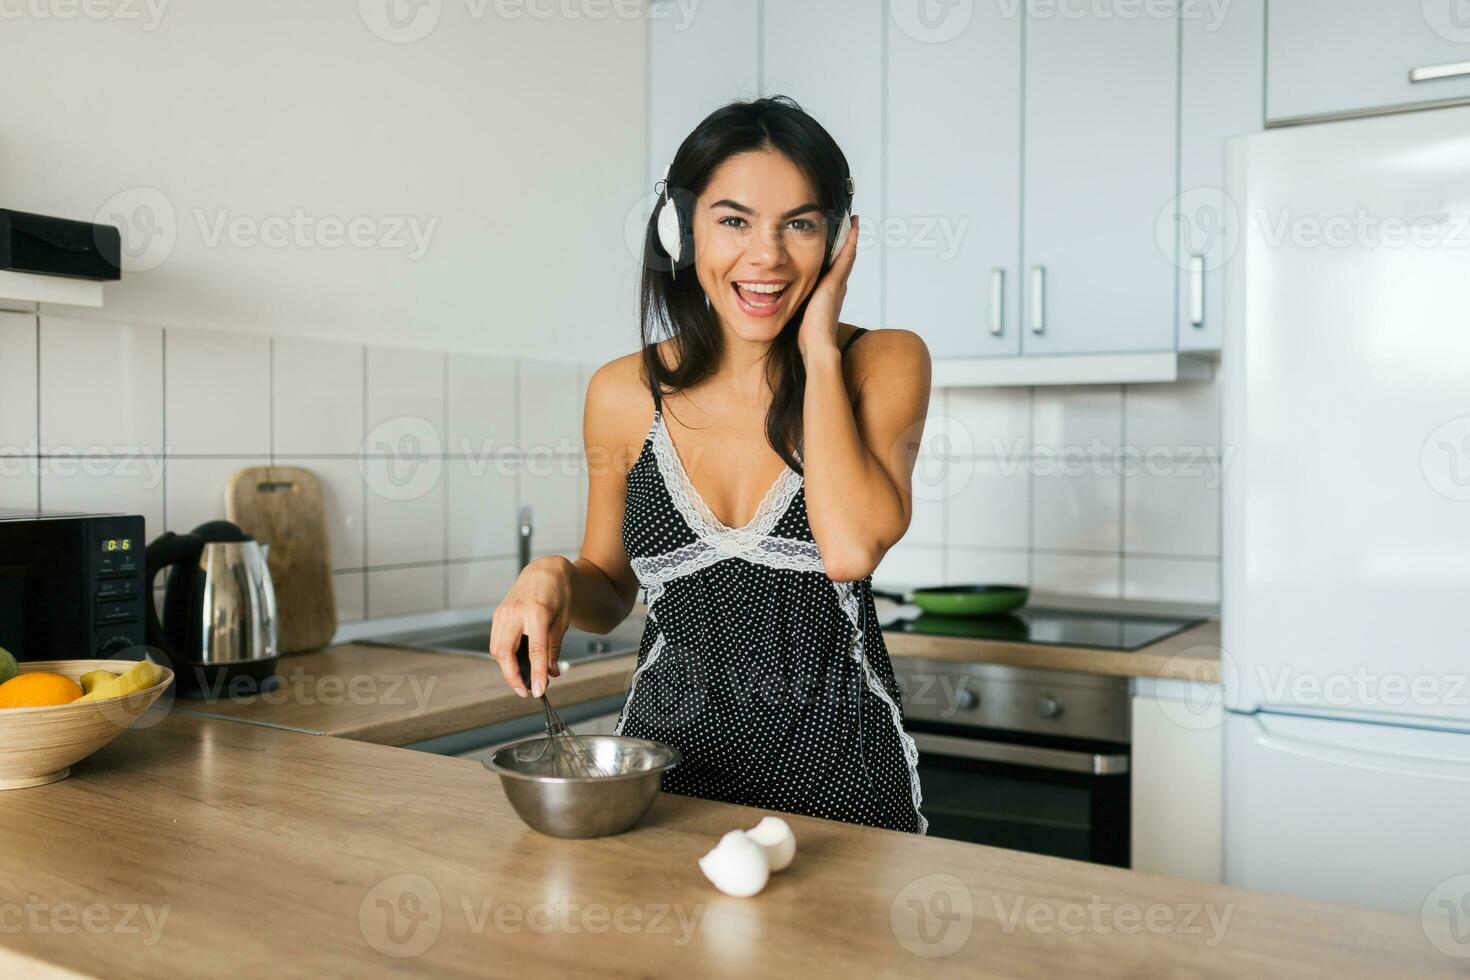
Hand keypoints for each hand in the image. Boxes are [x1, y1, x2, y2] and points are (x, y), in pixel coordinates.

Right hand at [488, 556, 571, 696]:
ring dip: (507, 668)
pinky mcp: (497, 614)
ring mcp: (503, 612)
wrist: (545, 571)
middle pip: (505, 652)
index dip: (536, 673)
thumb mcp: (562, 622)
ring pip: (496, 649)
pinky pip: (496, 641)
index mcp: (537, 612)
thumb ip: (554, 649)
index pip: (535, 650)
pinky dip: (504, 656)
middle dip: (512, 676)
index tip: (539, 691)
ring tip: (522, 680)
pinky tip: (515, 663)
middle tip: (526, 691)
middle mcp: (515, 612)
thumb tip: (551, 674)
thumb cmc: (558, 595)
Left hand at [797, 214, 858, 359]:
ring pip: (847, 256)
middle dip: (847, 242)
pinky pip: (845, 257)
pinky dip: (850, 242)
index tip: (840, 241)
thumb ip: (797, 304)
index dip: (838, 255)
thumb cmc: (808, 336)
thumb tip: (783, 300)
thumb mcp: (801, 313)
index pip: (835, 269)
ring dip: (850, 238)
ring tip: (854, 221)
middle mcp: (837, 287)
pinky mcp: (835, 283)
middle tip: (851, 224)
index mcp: (829, 294)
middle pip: (844, 260)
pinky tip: (853, 228)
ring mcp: (838, 284)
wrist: (817, 345)